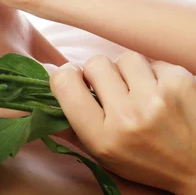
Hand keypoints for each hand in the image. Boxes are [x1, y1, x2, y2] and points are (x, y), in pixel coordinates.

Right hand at [50, 51, 195, 193]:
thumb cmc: (145, 161)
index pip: (64, 83)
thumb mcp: (102, 153)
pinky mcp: (181, 82)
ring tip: (139, 92)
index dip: (66, 75)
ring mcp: (156, 97)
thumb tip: (37, 89)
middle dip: (99, 74)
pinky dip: (154, 74)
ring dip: (128, 72)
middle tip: (112, 90)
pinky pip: (152, 61)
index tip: (74, 80)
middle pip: (94, 63)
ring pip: (124, 58)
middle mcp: (127, 117)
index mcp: (102, 137)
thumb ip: (69, 123)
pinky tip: (161, 93)